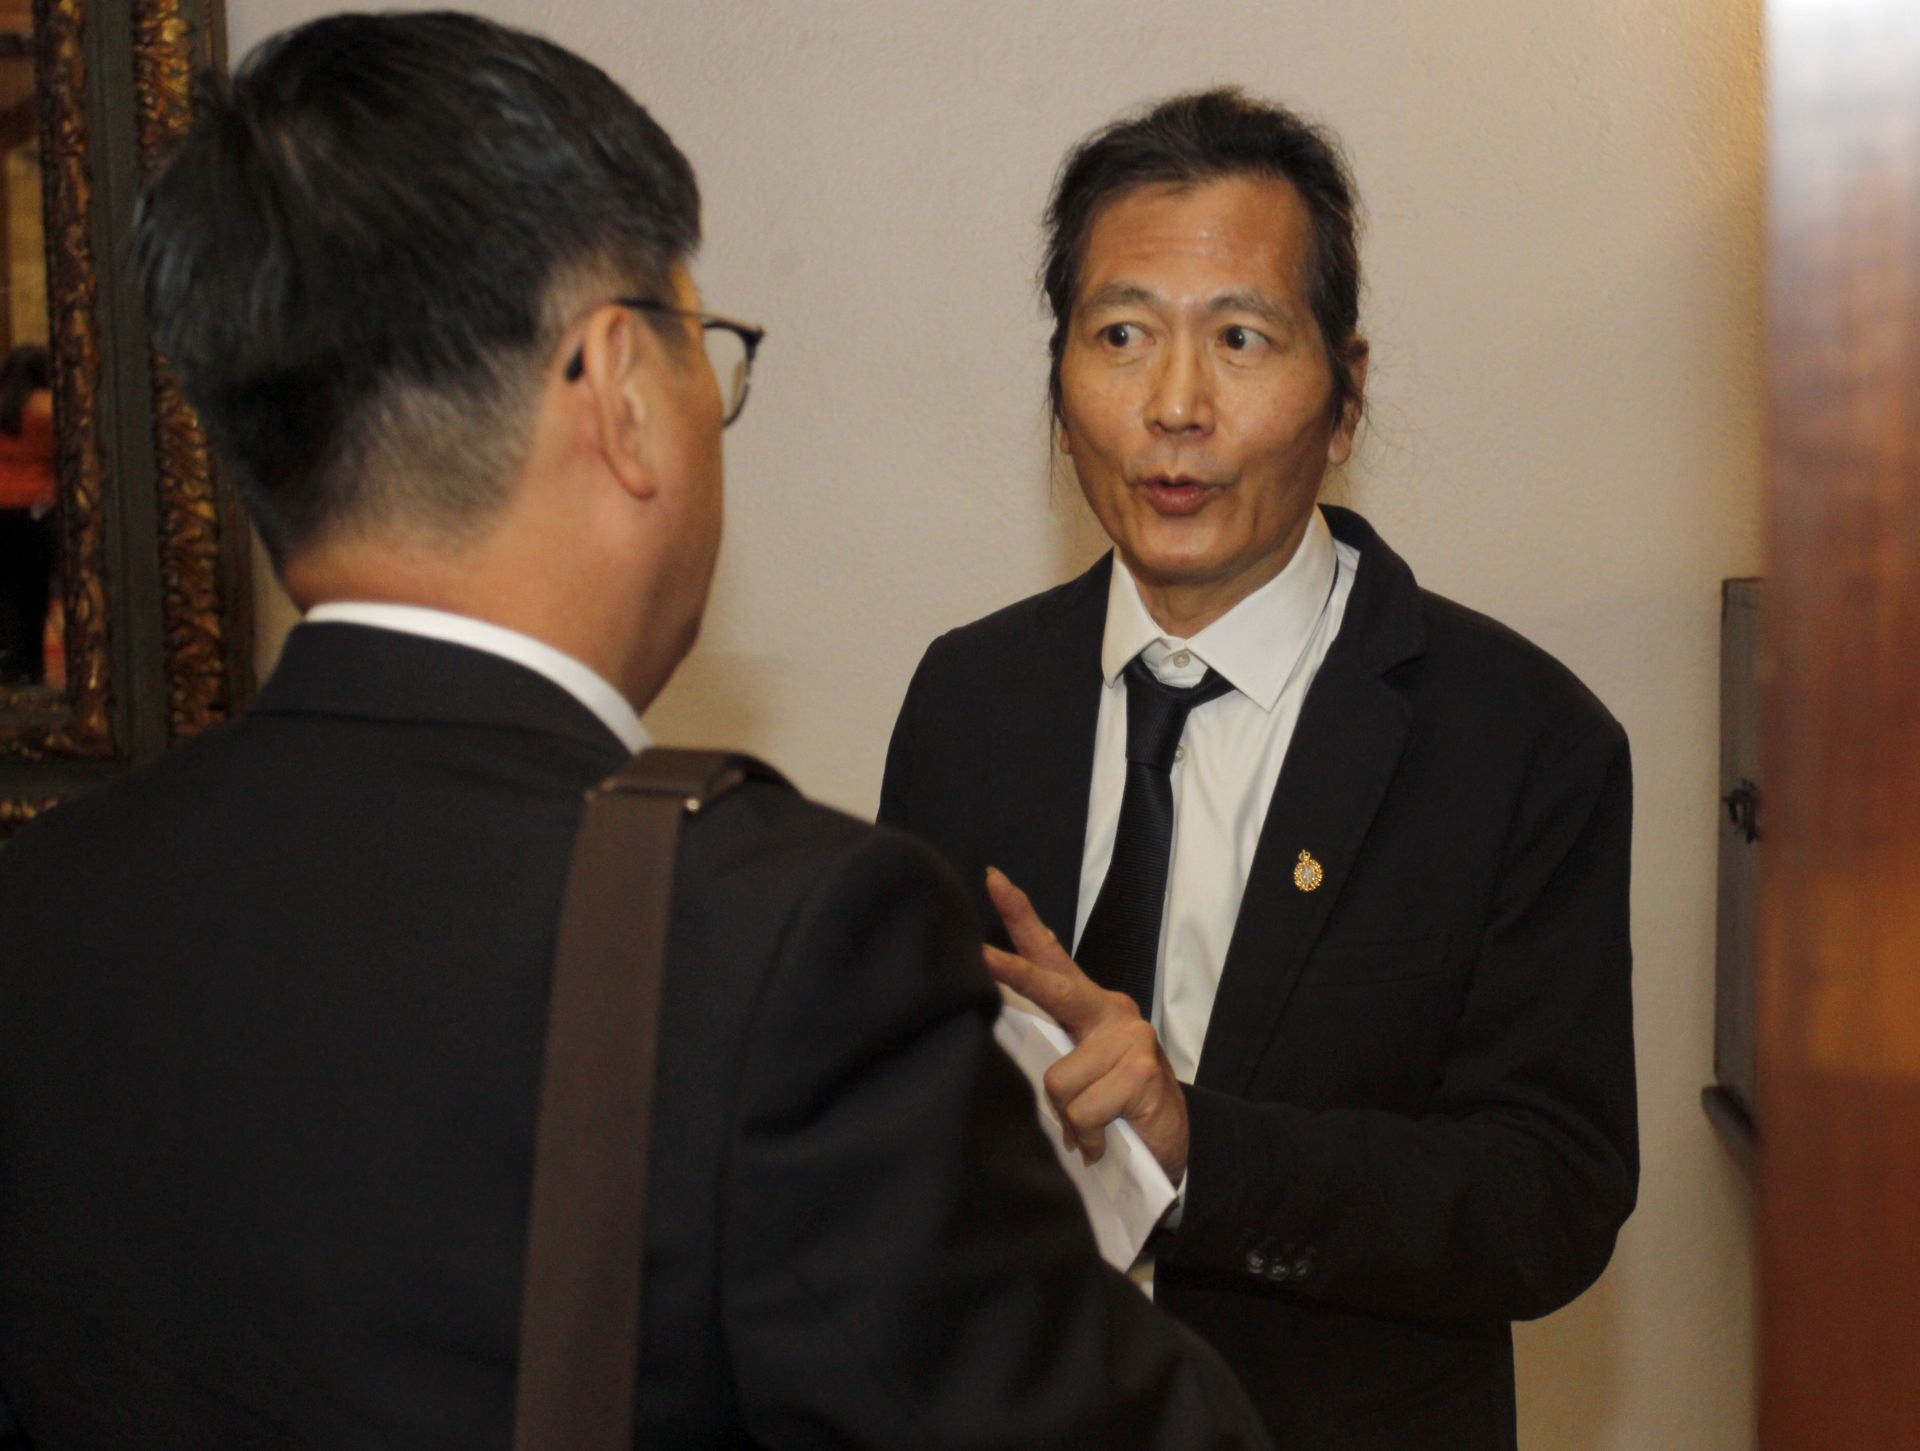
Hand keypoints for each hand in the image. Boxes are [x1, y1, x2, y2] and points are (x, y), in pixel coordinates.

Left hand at [982, 866, 1189, 1181]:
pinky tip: (1106, 1138)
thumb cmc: (1117, 1108)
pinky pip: (1083, 1110)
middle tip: (979, 956)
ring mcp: (1130, 1037)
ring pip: (1058, 1079)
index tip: (994, 881)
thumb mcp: (1080, 1077)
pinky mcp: (1141, 1070)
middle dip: (1013, 974)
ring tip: (1092, 1125)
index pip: (1051, 953)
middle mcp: (1110, 1011)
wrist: (1172, 1146)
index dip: (1021, 917)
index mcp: (1088, 1007)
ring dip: (1069, 1117)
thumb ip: (1050, 1056)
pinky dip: (1088, 1135)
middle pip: (1053, 990)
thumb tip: (1002, 1061)